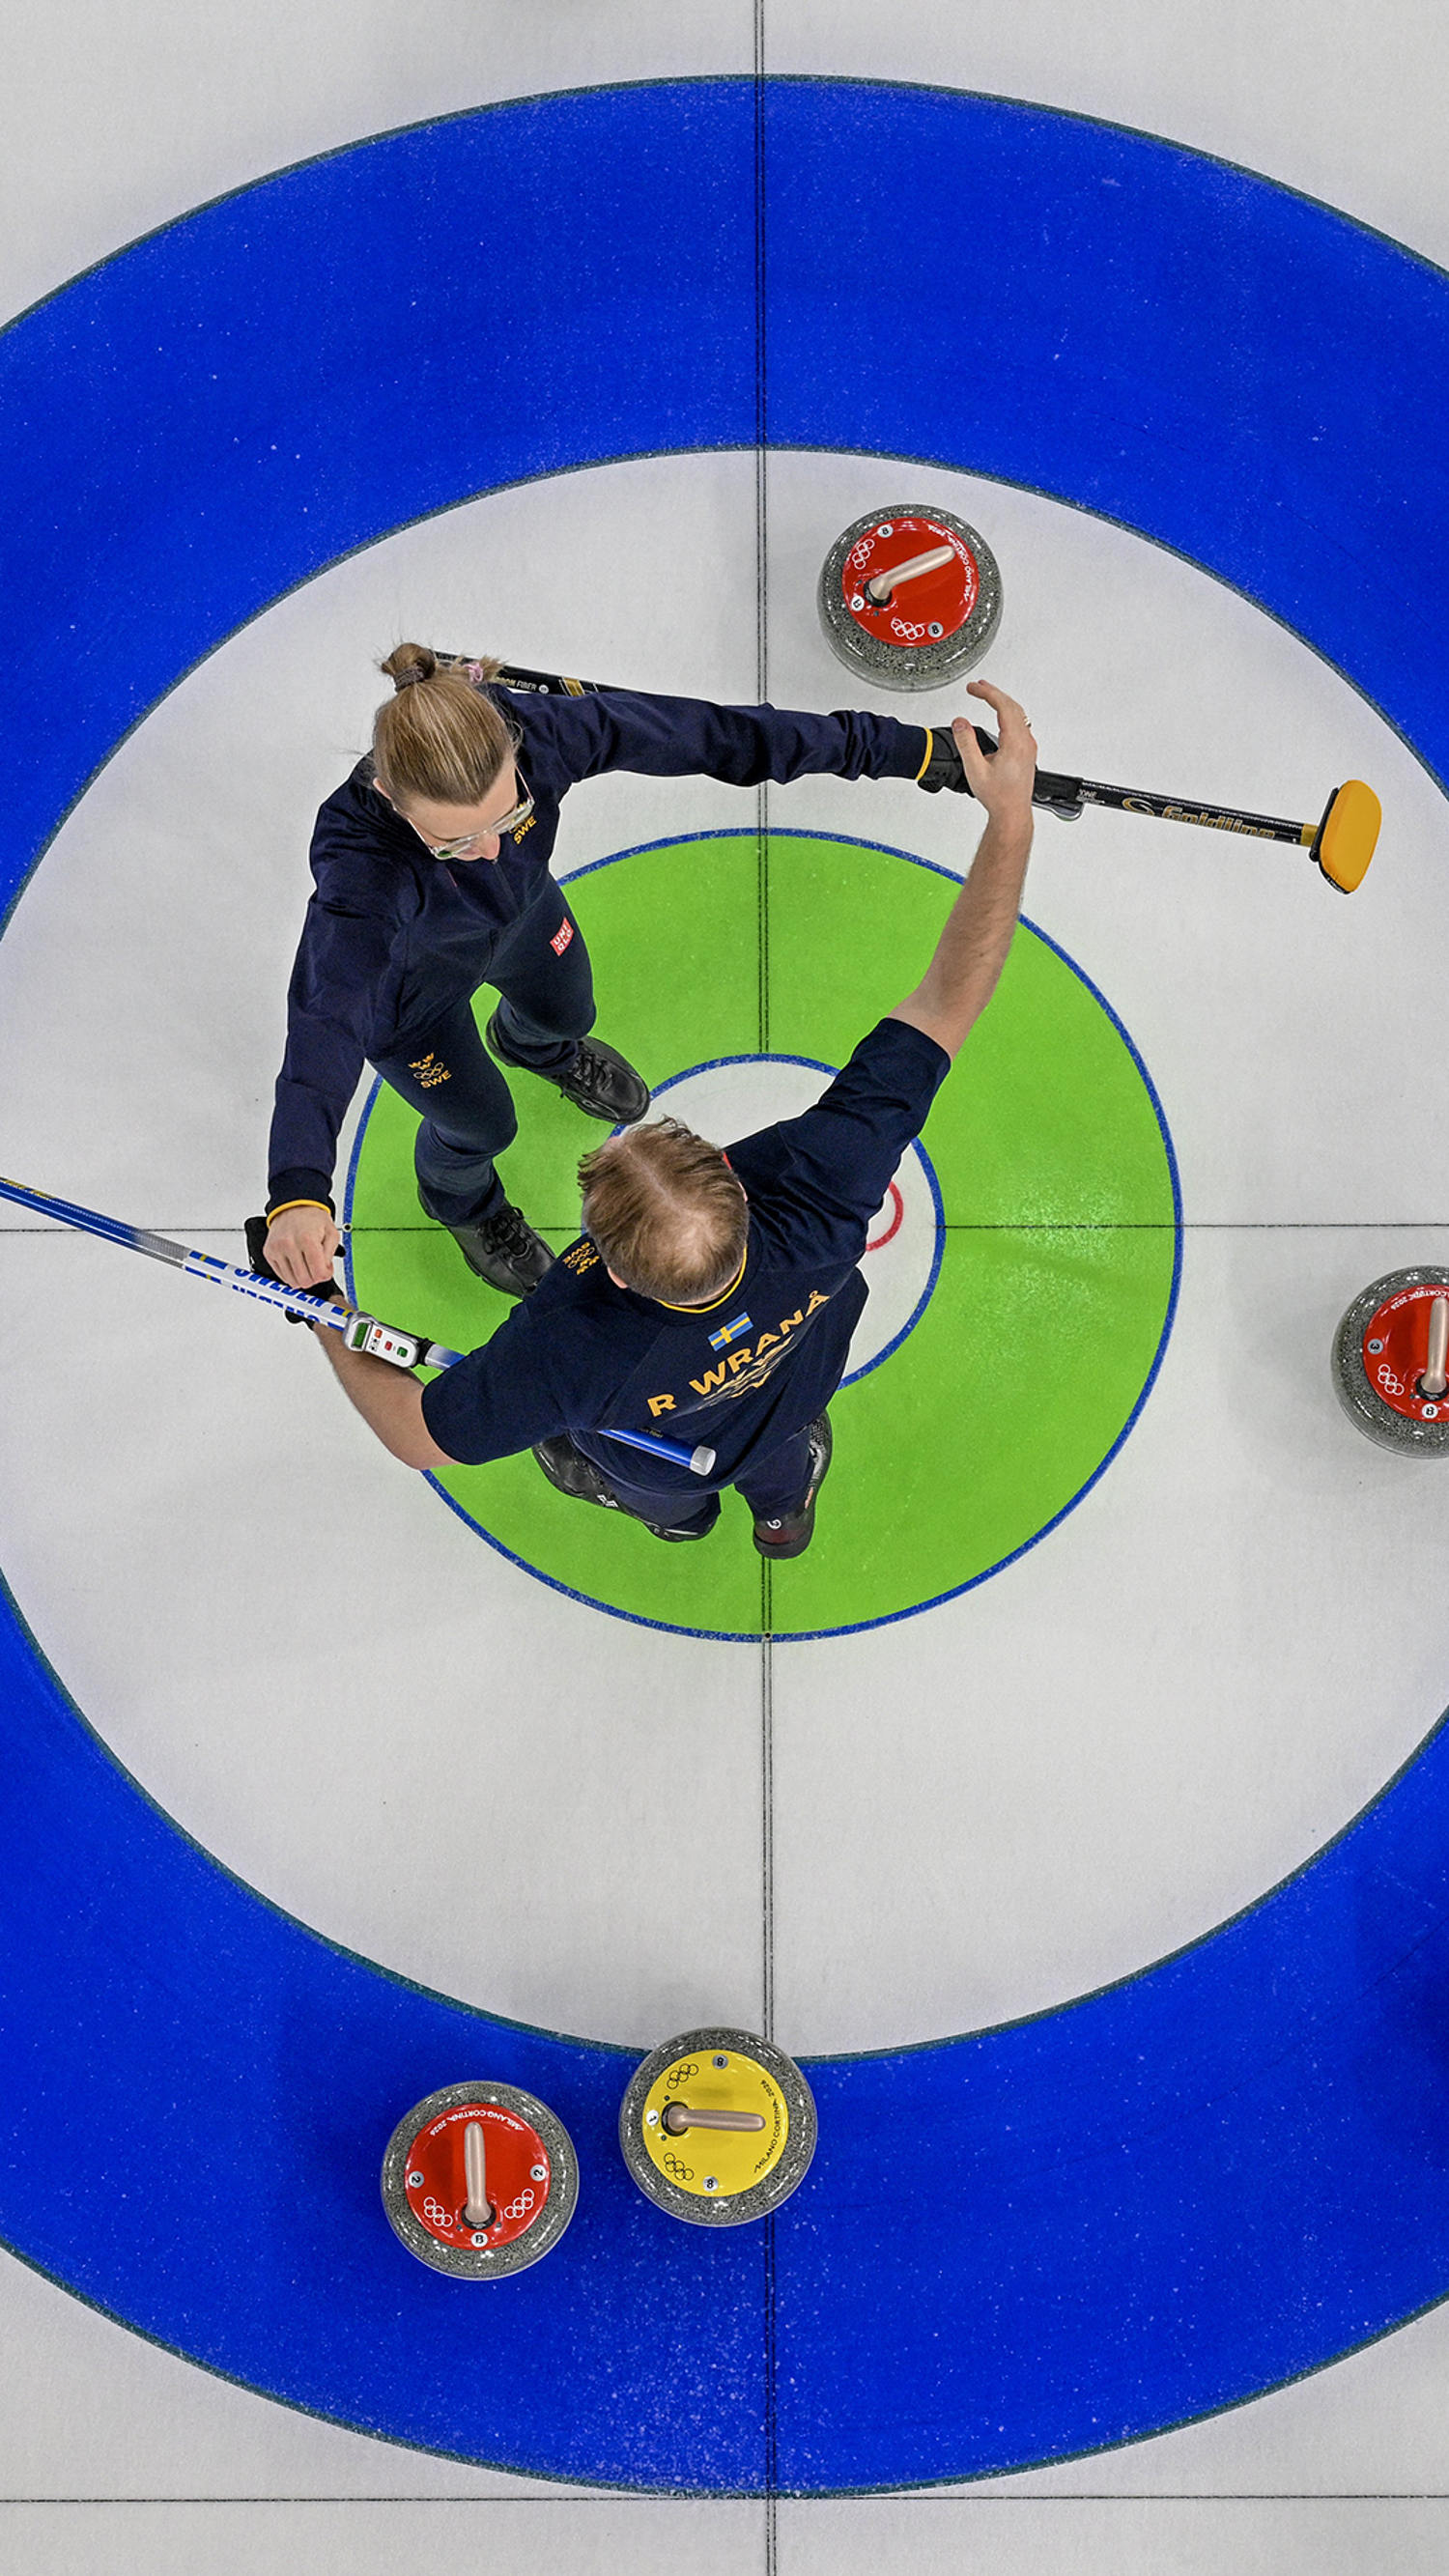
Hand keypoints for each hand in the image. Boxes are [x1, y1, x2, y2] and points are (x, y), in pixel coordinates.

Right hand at [263, 1204, 340, 1292]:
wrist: (293, 1205)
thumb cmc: (312, 1218)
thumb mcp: (332, 1233)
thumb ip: (331, 1255)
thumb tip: (324, 1272)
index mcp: (307, 1240)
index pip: (318, 1274)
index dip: (326, 1274)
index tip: (326, 1268)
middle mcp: (289, 1245)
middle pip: (305, 1281)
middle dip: (314, 1277)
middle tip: (316, 1266)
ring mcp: (277, 1250)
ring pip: (292, 1282)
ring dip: (302, 1278)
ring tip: (306, 1264)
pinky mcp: (268, 1253)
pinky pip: (282, 1276)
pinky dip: (291, 1274)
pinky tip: (296, 1263)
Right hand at [951, 682, 1036, 826]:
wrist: (1012, 813)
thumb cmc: (998, 796)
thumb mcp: (975, 770)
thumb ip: (966, 743)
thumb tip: (960, 722)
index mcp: (1015, 742)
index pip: (1003, 706)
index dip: (987, 693)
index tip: (973, 687)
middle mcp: (1026, 742)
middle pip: (1012, 706)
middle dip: (994, 693)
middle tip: (977, 687)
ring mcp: (1029, 747)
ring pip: (1018, 714)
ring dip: (1002, 702)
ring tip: (987, 695)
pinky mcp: (1028, 752)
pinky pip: (1020, 723)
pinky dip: (1008, 713)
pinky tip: (1000, 716)